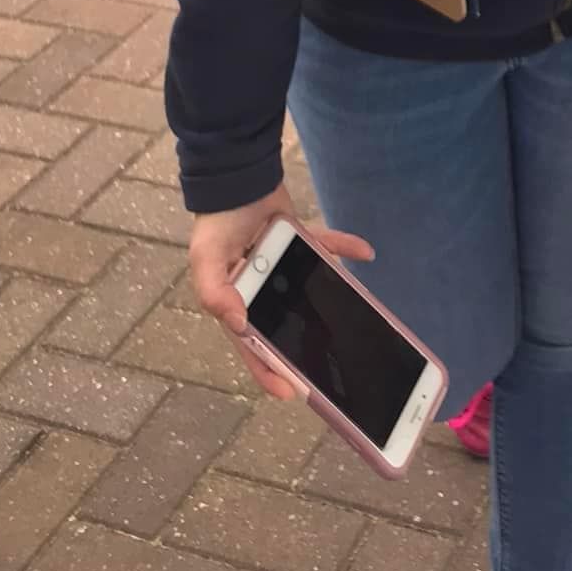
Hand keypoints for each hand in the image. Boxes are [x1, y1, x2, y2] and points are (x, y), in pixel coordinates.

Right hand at [188, 183, 375, 401]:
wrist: (237, 177)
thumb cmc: (217, 224)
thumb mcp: (206, 260)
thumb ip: (216, 294)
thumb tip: (241, 325)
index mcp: (236, 301)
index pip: (253, 346)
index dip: (269, 372)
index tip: (293, 393)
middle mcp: (262, 289)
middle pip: (287, 324)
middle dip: (307, 345)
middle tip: (333, 366)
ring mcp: (284, 266)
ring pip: (312, 289)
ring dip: (332, 299)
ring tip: (356, 319)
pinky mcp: (301, 241)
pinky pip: (327, 246)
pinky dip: (346, 248)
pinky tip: (366, 254)